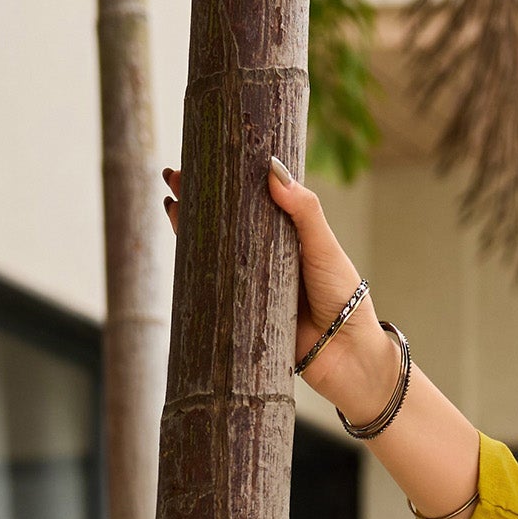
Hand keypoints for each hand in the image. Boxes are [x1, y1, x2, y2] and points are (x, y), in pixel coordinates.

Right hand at [159, 161, 396, 426]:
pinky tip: (180, 252)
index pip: (249, 203)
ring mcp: (251, 285)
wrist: (348, 355)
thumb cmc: (343, 296)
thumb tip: (271, 168)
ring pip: (213, 254)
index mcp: (285, 237)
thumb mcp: (324, 247)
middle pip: (224, 225)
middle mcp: (265, 259)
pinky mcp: (241, 313)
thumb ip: (304, 211)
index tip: (201, 163)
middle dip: (196, 202)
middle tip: (171, 177)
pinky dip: (194, 271)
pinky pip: (212, 289)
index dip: (225, 185)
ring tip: (169, 205)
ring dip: (189, 231)